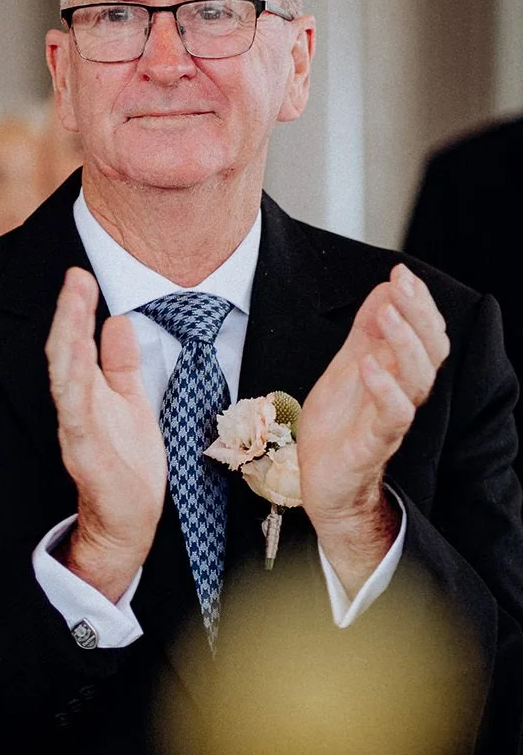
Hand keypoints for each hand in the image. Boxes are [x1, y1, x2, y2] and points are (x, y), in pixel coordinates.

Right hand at [46, 268, 166, 600]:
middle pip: (65, 352)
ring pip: (65, 378)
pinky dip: (75, 388)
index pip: (75, 342)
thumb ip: (121, 364)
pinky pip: (76, 416)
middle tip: (75, 277)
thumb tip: (117, 320)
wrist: (128, 522)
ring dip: (68, 341)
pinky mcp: (86, 455)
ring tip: (73, 306)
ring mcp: (78, 430)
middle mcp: (76, 406)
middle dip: (69, 314)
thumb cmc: (127, 466)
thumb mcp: (130, 403)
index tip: (79, 272)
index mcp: (87, 391)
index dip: (76, 308)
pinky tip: (78, 362)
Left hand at [296, 266, 440, 575]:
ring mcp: (391, 418)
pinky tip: (368, 365)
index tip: (402, 271)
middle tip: (401, 283)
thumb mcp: (348, 366)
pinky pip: (391, 416)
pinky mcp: (373, 444)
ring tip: (389, 313)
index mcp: (398, 373)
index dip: (418, 302)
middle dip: (419, 313)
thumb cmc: (339, 425)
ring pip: (418, 379)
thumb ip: (366, 332)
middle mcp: (403, 393)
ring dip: (404, 342)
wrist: (323, 483)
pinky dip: (383, 388)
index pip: (425, 332)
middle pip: (431, 350)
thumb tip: (385, 288)